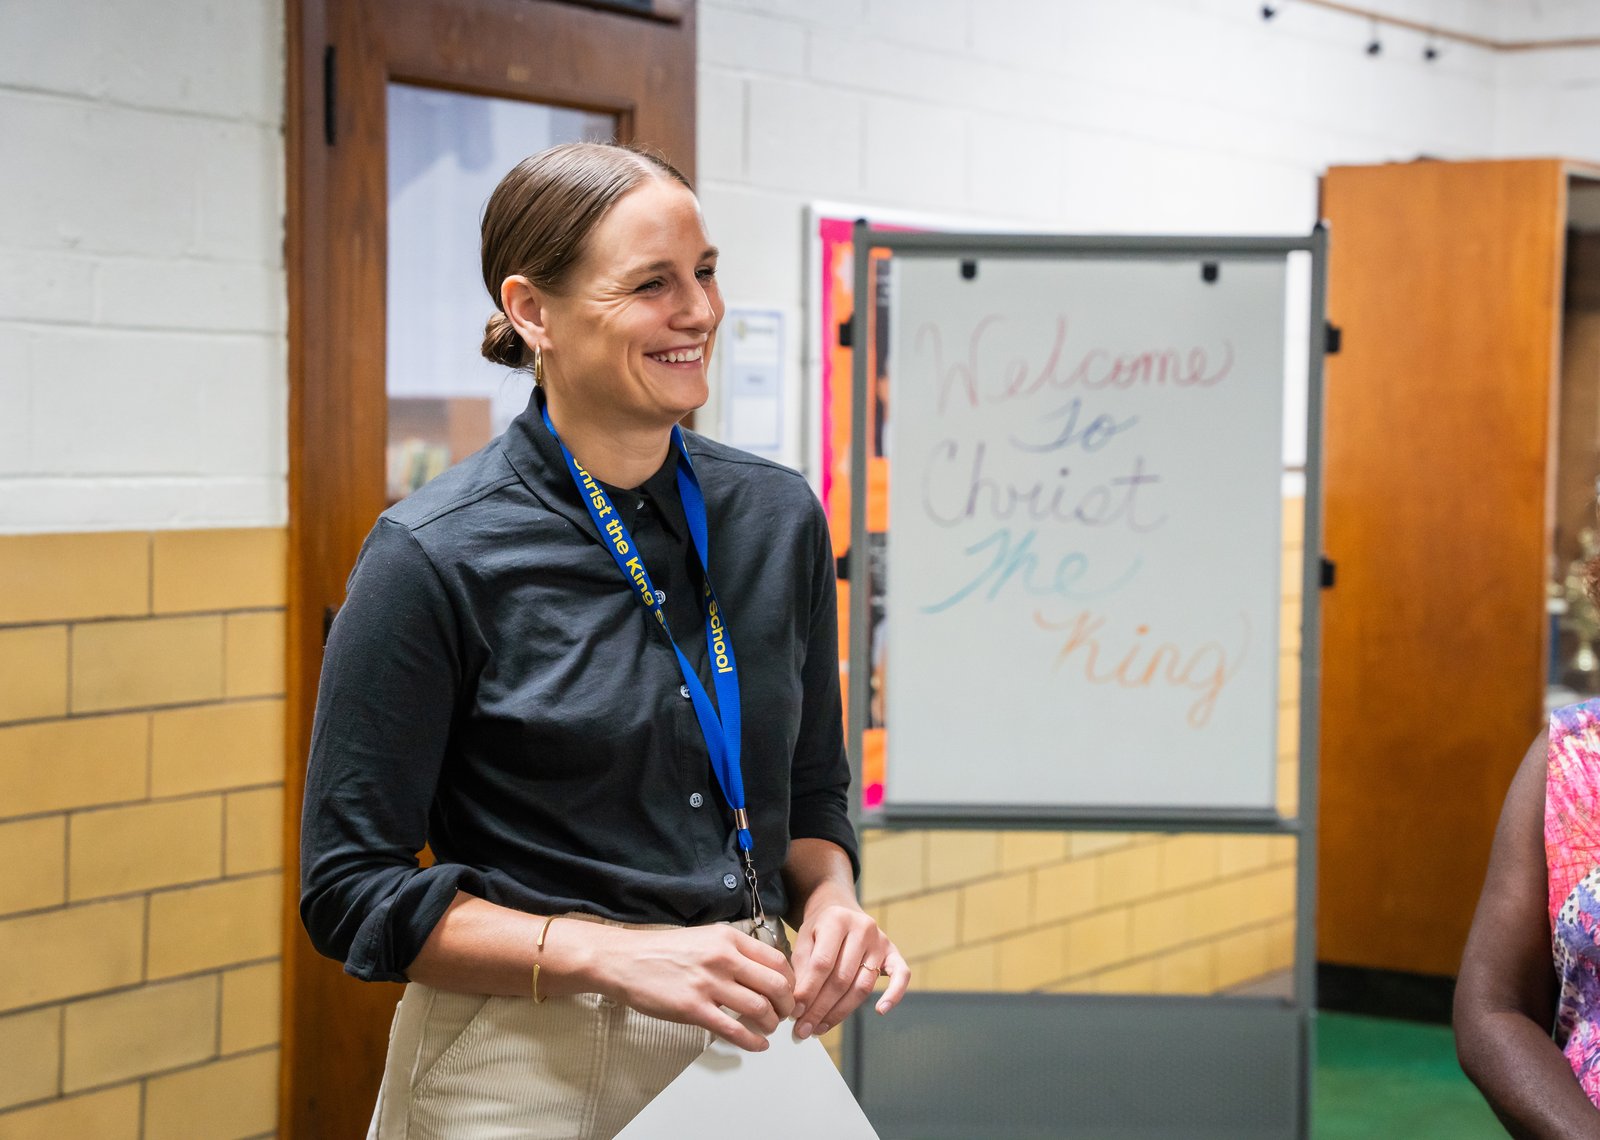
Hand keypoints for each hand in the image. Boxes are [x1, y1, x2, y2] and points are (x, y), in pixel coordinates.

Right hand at [596, 925, 795, 1051]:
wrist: (625, 961)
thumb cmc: (664, 951)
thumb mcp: (705, 937)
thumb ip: (734, 951)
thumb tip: (763, 971)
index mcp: (728, 938)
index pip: (777, 960)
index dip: (790, 981)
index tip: (790, 993)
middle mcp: (723, 958)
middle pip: (776, 985)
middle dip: (787, 1004)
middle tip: (784, 1014)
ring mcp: (708, 984)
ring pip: (759, 1008)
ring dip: (771, 1023)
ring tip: (768, 1028)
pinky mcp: (693, 1009)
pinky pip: (734, 1030)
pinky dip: (752, 1041)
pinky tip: (757, 1044)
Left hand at [789, 900, 909, 1039]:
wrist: (839, 906)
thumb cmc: (819, 928)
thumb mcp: (803, 939)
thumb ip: (801, 969)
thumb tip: (799, 1006)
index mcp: (836, 920)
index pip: (822, 964)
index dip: (808, 991)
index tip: (795, 1012)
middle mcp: (862, 928)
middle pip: (842, 979)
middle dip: (821, 1008)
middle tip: (805, 1029)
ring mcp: (880, 940)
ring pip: (863, 985)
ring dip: (841, 1012)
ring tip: (821, 1028)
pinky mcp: (893, 951)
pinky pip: (901, 975)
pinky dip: (894, 995)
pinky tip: (880, 1010)